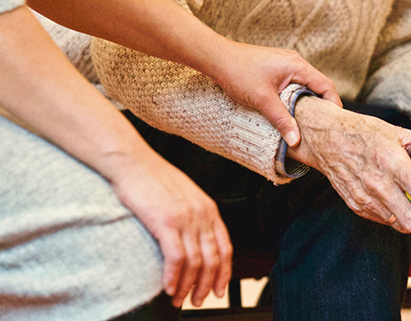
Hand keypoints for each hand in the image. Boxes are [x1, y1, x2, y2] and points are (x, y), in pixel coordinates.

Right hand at [103, 149, 231, 307]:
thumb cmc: (153, 178)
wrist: (132, 161)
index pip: (226, 248)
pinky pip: (176, 258)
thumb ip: (194, 216)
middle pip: (213, 260)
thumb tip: (194, 240)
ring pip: (195, 263)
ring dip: (187, 286)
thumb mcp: (184, 195)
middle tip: (197, 301)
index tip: (218, 289)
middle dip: (206, 286)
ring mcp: (186, 218)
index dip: (224, 273)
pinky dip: (173, 277)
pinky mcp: (166, 222)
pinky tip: (168, 287)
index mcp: (209, 209)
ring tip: (179, 299)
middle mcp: (202, 215)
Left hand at [212, 40, 341, 146]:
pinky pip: (293, 85)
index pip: (326, 85)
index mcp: (297, 66)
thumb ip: (282, 120)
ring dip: (307, 103)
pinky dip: (296, 98)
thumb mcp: (262, 100)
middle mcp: (295, 62)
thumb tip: (296, 140)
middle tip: (323, 127)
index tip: (335, 123)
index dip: (333, 105)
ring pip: (305, 86)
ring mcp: (285, 64)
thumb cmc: (238, 72)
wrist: (216, 58)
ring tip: (307, 123)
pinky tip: (290, 112)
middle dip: (321, 106)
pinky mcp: (276, 69)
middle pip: (318, 86)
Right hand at [287, 96, 410, 237]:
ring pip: (398, 225)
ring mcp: (364, 198)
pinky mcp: (355, 205)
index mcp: (391, 163)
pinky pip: (383, 219)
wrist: (325, 138)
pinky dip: (399, 219)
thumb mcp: (400, 132)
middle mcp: (377, 185)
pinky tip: (408, 211)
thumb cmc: (366, 132)